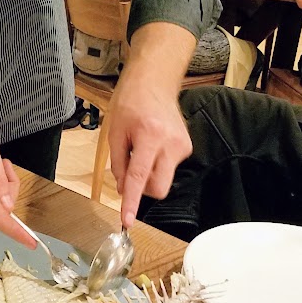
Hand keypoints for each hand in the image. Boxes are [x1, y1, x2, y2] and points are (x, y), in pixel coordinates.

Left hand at [108, 30, 193, 228]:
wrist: (155, 81)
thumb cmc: (131, 102)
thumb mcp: (114, 131)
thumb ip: (117, 163)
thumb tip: (122, 188)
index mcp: (149, 136)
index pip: (138, 177)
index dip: (131, 202)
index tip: (128, 220)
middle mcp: (170, 143)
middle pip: (158, 188)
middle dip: (142, 190)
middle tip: (130, 174)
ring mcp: (182, 146)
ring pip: (163, 179)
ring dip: (149, 174)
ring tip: (141, 150)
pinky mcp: (186, 147)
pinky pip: (168, 167)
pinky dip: (157, 164)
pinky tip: (152, 145)